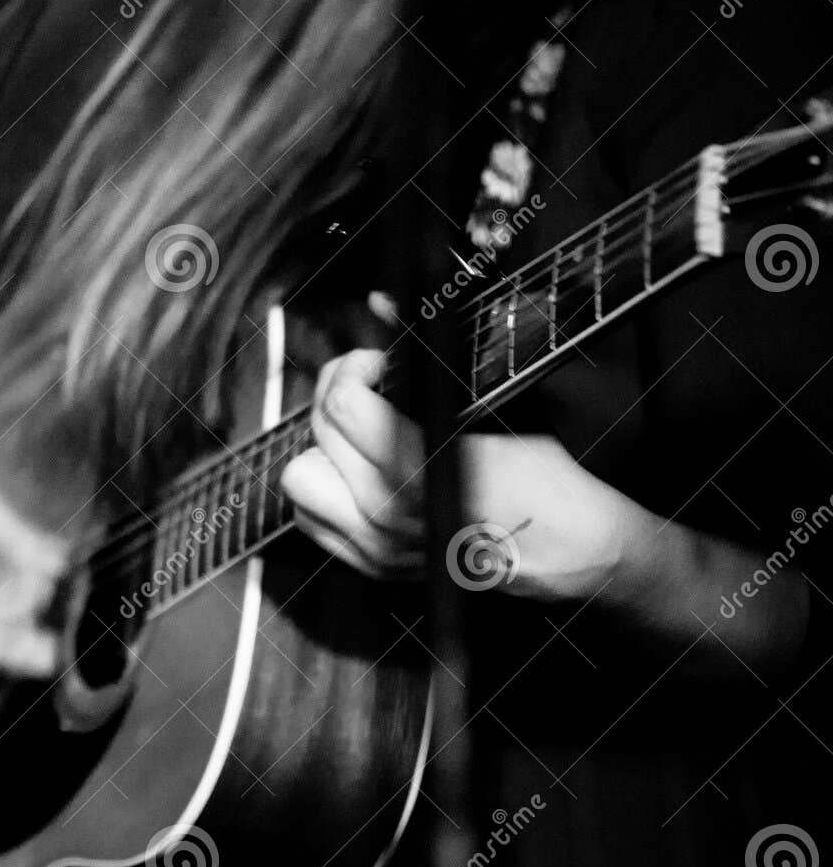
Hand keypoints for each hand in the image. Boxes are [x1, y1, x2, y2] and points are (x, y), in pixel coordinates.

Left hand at [280, 348, 647, 602]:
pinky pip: (310, 521)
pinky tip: (355, 476)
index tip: (379, 364)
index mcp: (419, 467)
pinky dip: (324, 493)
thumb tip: (380, 301)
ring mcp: (376, 544)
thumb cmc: (542, 474)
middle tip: (371, 390)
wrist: (568, 548)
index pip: (343, 403)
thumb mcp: (492, 400)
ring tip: (358, 437)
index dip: (357, 368)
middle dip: (340, 397)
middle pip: (319, 432)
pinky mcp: (373, 565)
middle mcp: (388, 511)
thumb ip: (427, 352)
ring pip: (300, 479)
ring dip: (323, 451)